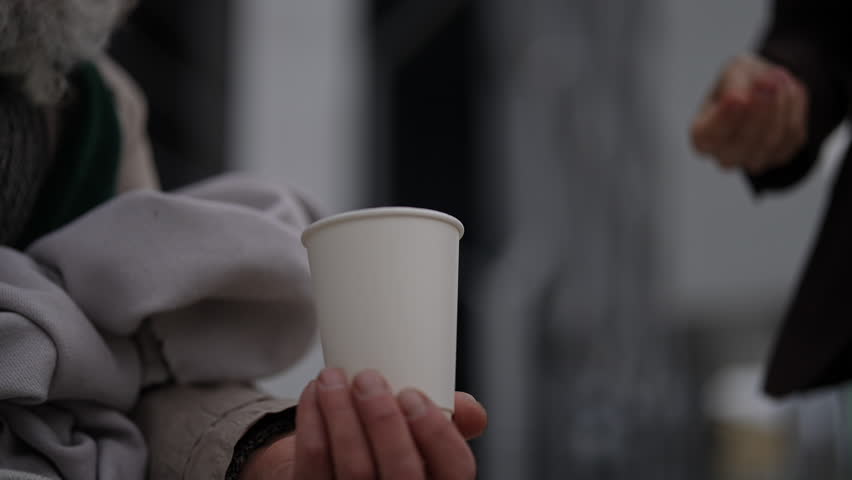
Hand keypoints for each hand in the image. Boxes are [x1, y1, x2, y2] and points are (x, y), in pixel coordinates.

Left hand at [240, 368, 486, 478]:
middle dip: (382, 420)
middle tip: (368, 379)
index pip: (455, 469)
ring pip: (354, 468)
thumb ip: (447, 421)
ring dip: (341, 414)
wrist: (336, 470)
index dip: (437, 433)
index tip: (413, 395)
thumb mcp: (423, 438)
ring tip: (333, 377)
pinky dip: (312, 420)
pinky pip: (314, 462)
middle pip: (401, 472)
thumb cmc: (386, 450)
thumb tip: (470, 408)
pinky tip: (314, 393)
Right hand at [690, 54, 807, 173]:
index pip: (711, 136)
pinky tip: (787, 92)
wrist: (765, 87)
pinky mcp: (779, 156)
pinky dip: (794, 110)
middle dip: (759, 111)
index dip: (725, 119)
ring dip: (780, 105)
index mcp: (703, 136)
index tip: (737, 97)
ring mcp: (751, 160)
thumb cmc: (740, 81)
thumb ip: (733, 83)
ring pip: (771, 141)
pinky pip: (792, 136)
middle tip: (769, 80)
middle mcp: (723, 154)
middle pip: (743, 143)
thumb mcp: (732, 71)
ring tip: (779, 77)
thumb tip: (740, 98)